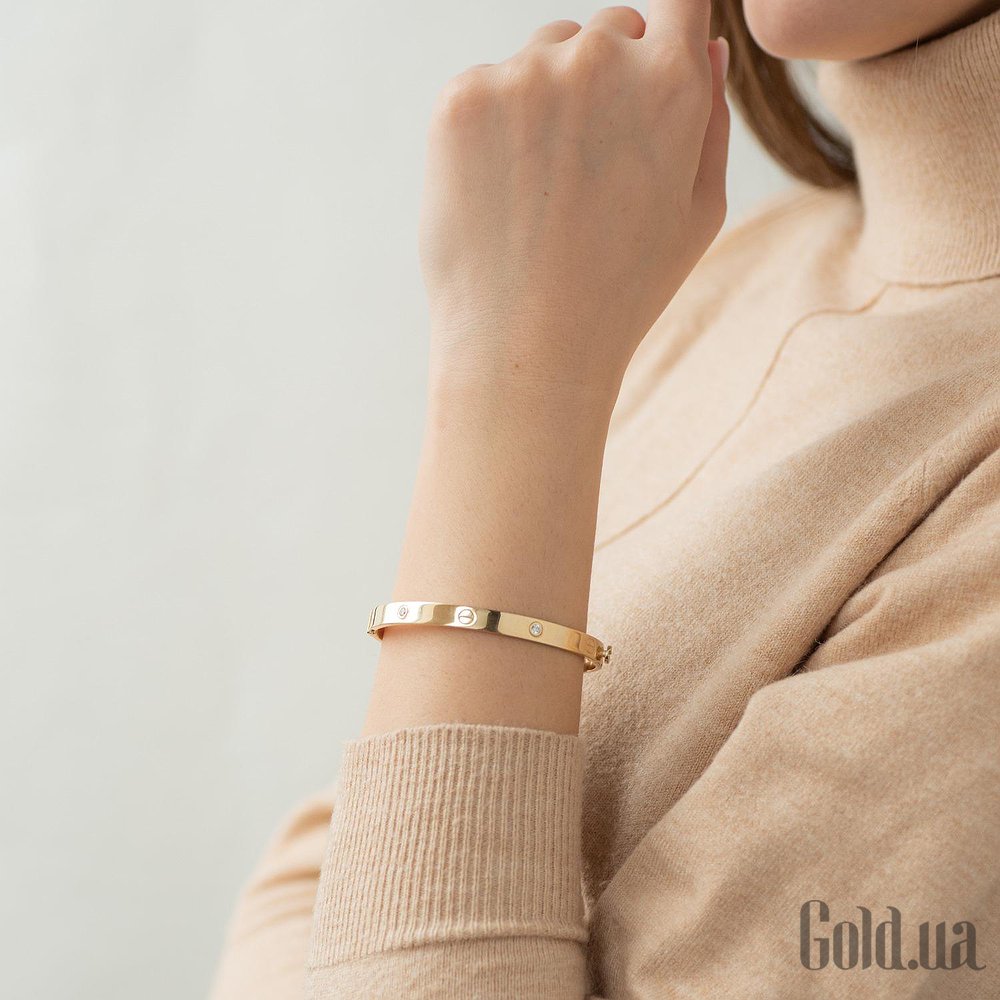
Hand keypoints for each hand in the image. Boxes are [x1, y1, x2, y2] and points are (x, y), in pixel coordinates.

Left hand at [418, 2, 729, 400]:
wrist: (527, 346)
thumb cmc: (622, 291)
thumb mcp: (698, 214)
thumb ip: (710, 118)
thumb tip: (708, 49)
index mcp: (670, 81)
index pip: (677, 1)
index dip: (665, 31)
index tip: (649, 63)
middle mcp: (598, 59)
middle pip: (607, 31)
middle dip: (606, 79)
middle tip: (590, 168)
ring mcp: (522, 74)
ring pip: (542, 57)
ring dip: (546, 100)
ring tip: (544, 191)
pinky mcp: (461, 99)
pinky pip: (487, 88)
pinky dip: (493, 127)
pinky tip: (502, 192)